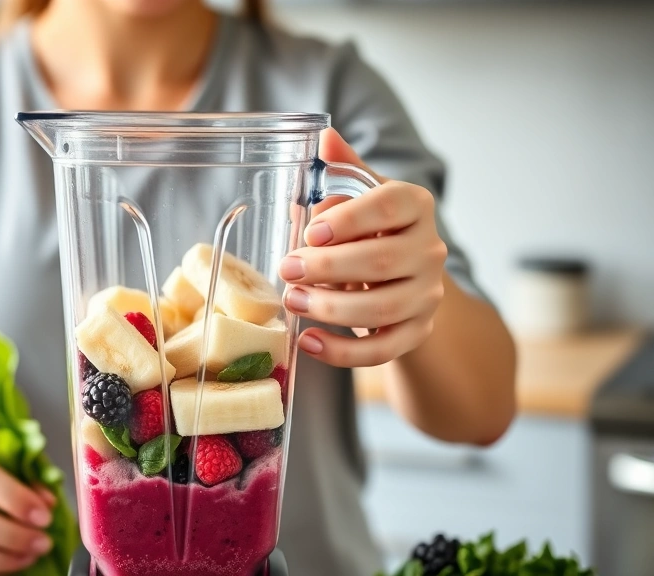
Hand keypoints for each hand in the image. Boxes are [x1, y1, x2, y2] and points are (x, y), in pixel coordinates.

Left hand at [278, 128, 446, 367]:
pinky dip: (343, 353)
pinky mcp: (416, 332)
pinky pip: (383, 350)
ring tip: (292, 301)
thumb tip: (324, 137)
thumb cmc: (374, 231)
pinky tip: (309, 342)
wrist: (407, 280)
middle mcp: (429, 250)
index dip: (349, 219)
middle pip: (382, 261)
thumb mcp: (363, 196)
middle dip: (328, 268)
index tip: (309, 232)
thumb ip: (346, 170)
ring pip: (383, 308)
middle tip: (287, 269)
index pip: (389, 205)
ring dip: (331, 309)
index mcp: (416, 206)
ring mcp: (427, 295)